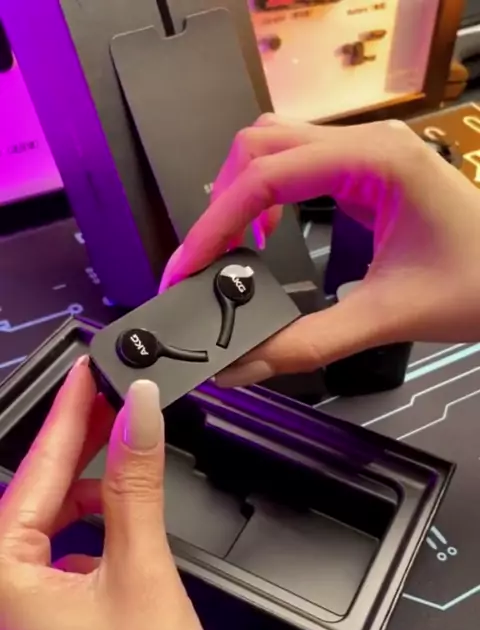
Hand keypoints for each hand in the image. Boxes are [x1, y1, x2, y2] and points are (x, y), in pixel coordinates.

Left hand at [0, 359, 249, 629]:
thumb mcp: (143, 574)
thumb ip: (138, 484)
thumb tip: (140, 412)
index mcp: (0, 583)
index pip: (34, 474)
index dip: (70, 415)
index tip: (90, 370)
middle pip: (34, 497)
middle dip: (78, 446)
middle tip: (115, 396)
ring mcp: (20, 620)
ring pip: (49, 526)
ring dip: (89, 488)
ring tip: (128, 450)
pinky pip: (61, 557)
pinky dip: (93, 528)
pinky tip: (123, 512)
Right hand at [160, 115, 479, 386]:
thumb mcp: (387, 317)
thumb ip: (308, 344)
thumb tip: (242, 365)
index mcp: (376, 162)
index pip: (266, 175)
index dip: (215, 223)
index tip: (187, 266)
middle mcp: (367, 143)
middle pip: (259, 145)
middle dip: (220, 203)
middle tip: (202, 262)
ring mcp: (367, 153)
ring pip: (274, 147)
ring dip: (239, 194)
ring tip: (227, 251)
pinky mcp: (366, 171)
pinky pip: (297, 165)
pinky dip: (265, 196)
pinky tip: (262, 234)